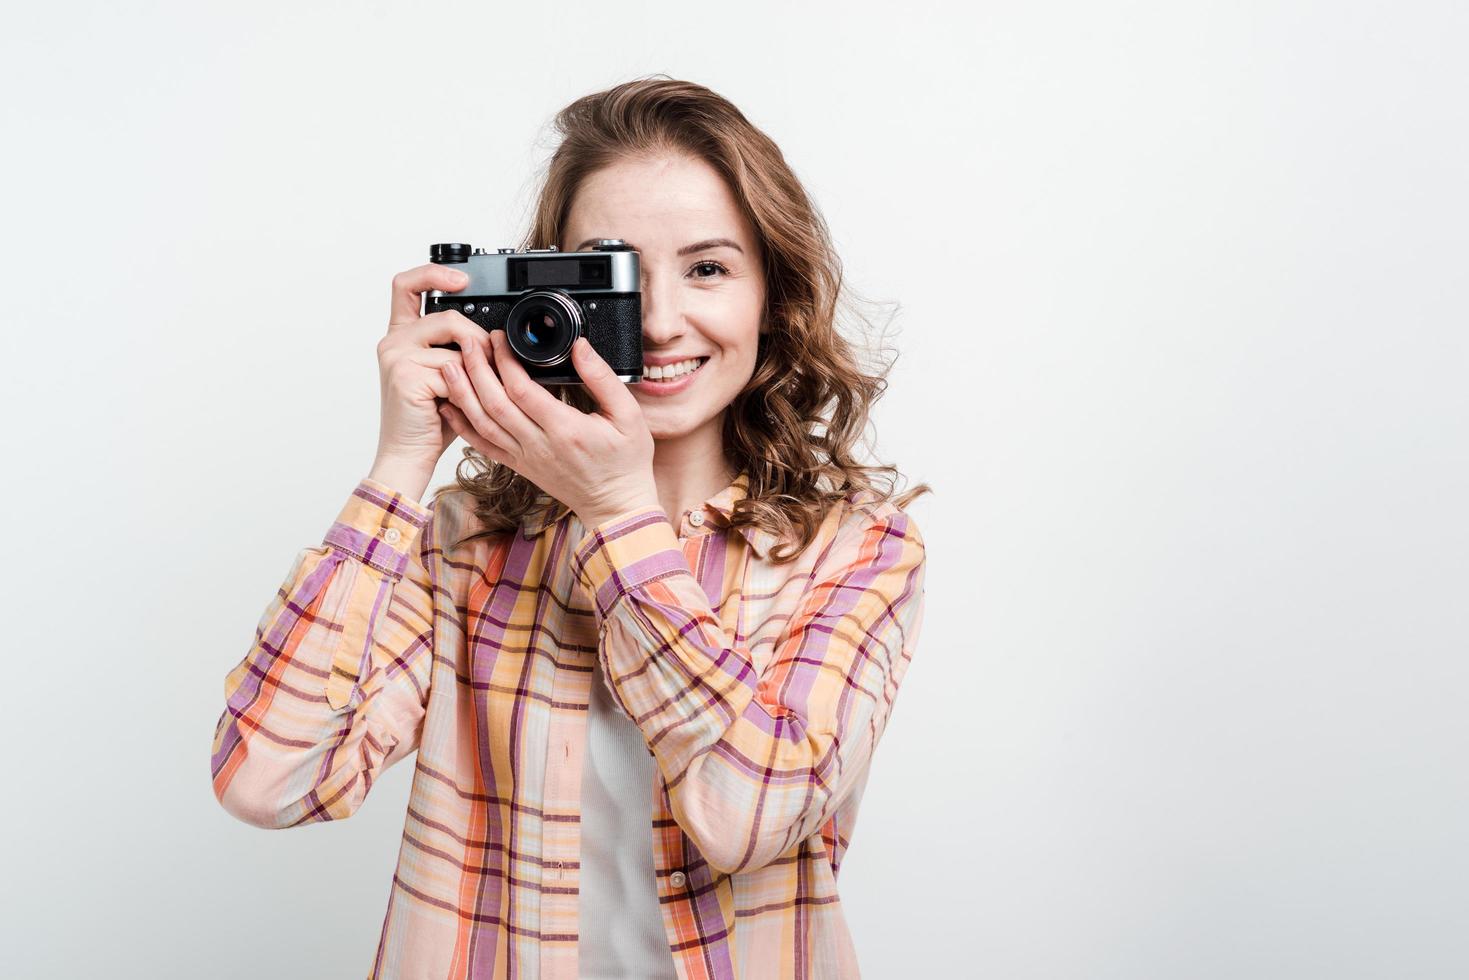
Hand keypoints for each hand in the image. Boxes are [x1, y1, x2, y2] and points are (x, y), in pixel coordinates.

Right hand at [372, 263, 487, 475]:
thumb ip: (458, 349)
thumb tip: (493, 334)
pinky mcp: (405, 374)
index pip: (407, 285)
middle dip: (478, 339)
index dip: (434, 273)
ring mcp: (397, 356)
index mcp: (402, 335)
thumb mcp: (448, 375)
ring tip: (475, 388)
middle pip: (447, 316)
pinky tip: (458, 403)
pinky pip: (452, 368)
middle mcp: (394, 340)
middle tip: (489, 362)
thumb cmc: (432, 419)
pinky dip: (465, 387)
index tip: (462, 279)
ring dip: (476, 365)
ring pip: (454, 342)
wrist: (410, 453)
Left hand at [437, 330, 659, 526]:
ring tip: (449, 365)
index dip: (505, 360)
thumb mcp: (629, 416)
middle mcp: (538, 445)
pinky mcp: (519, 466)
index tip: (499, 338)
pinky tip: (449, 407)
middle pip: (494, 403)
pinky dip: (463, 426)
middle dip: (476, 369)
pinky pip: (483, 445)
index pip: (522, 390)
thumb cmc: (626, 464)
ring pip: (483, 424)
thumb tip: (580, 347)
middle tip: (468, 342)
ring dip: (463, 393)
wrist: (616, 507)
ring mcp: (525, 458)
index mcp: (565, 429)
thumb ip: (602, 378)